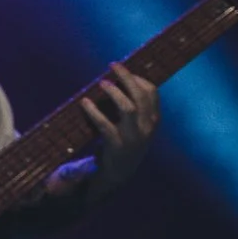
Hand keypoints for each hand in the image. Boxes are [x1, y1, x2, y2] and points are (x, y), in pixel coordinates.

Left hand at [75, 63, 160, 194]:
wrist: (119, 173)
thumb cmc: (123, 141)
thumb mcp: (135, 124)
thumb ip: (132, 106)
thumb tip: (118, 79)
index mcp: (153, 120)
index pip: (152, 93)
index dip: (137, 78)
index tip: (121, 70)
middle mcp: (147, 127)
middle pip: (142, 96)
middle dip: (128, 77)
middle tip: (112, 65)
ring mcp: (134, 137)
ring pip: (129, 108)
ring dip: (115, 93)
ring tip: (102, 82)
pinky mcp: (118, 146)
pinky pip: (106, 125)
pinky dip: (94, 112)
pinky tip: (84, 102)